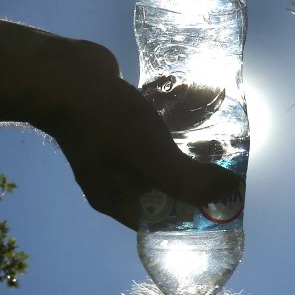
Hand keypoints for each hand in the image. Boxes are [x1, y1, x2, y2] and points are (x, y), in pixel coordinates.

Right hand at [35, 46, 242, 229]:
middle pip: (163, 185)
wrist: (64, 74)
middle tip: (225, 163)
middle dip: (194, 175)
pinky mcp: (113, 115)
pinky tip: (196, 101)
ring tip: (219, 133)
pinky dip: (172, 114)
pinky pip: (150, 121)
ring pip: (158, 151)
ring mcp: (110, 145)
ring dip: (186, 142)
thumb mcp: (156, 161)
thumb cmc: (108, 124)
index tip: (219, 201)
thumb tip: (231, 192)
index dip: (192, 215)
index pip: (161, 220)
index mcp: (116, 198)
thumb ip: (192, 183)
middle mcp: (111, 177)